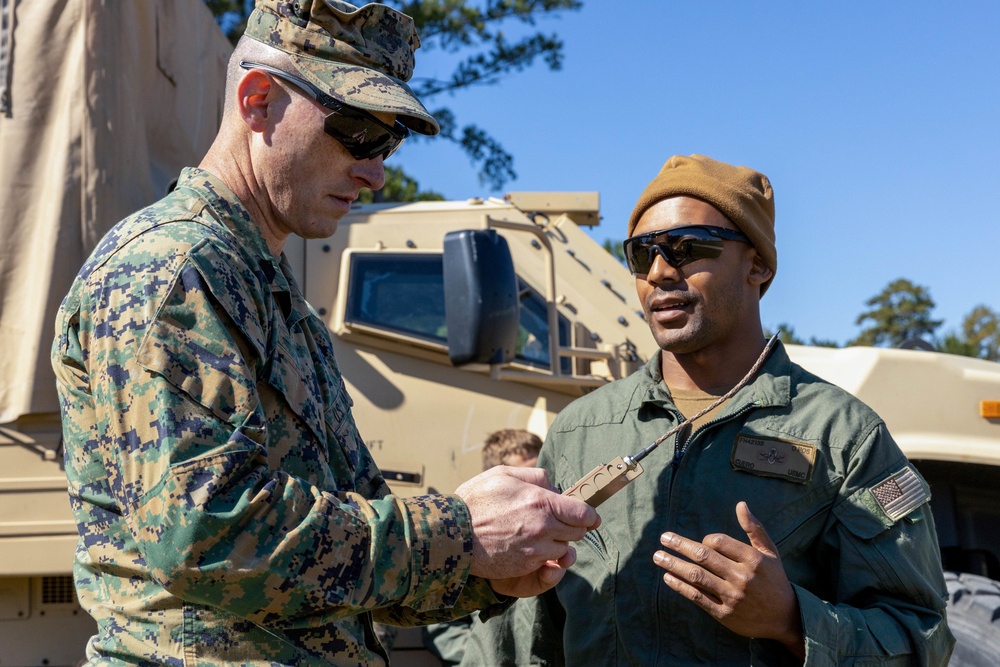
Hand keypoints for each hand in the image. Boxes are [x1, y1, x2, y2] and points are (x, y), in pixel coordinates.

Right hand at [455, 465, 599, 589]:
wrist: (452, 534)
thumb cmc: (475, 501)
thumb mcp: (503, 474)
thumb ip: (535, 475)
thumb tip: (554, 485)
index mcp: (541, 501)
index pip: (582, 513)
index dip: (590, 515)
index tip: (592, 517)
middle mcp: (543, 527)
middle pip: (578, 532)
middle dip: (573, 526)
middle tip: (560, 521)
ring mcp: (535, 550)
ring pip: (564, 550)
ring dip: (558, 542)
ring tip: (539, 533)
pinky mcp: (526, 567)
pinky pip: (547, 563)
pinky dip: (544, 556)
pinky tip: (528, 546)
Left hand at [652, 502, 803, 658]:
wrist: (785, 618)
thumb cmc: (774, 580)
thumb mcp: (770, 552)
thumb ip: (754, 528)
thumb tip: (741, 504)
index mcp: (753, 560)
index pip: (719, 542)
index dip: (705, 540)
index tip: (700, 542)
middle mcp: (742, 577)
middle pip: (704, 557)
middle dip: (680, 545)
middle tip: (663, 538)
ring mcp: (731, 597)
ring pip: (697, 577)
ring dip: (674, 564)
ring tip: (658, 556)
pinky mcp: (723, 613)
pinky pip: (697, 597)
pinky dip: (680, 586)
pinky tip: (667, 577)